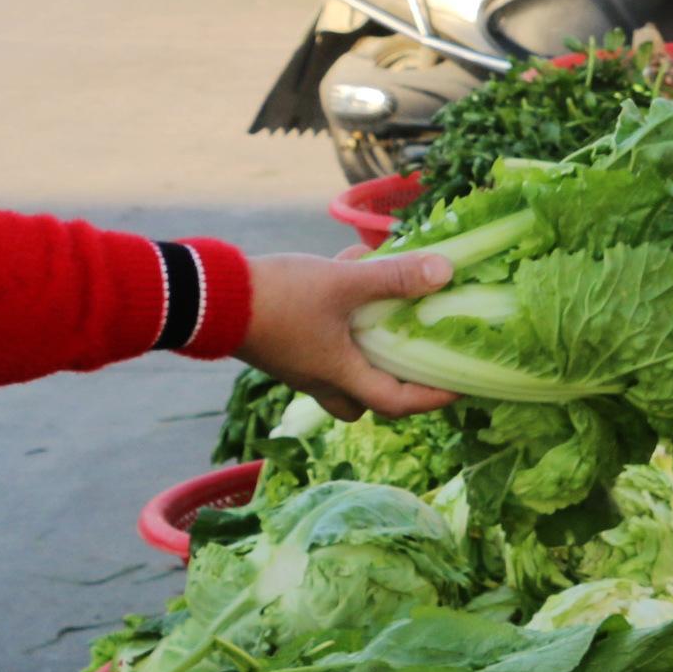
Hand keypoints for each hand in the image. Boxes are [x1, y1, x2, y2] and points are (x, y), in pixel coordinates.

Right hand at [237, 248, 458, 419]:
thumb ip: (394, 277)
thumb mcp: (343, 282)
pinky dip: (341, 315)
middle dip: (393, 384)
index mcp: (339, 374)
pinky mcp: (282, 341)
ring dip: (365, 346)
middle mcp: (319, 377)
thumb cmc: (277, 298)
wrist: (209, 297)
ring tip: (384, 303)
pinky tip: (347, 269)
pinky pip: (321, 340)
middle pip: (364, 400)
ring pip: (341, 370)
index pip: (398, 402)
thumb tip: (446, 272)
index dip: (435, 397)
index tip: (463, 386)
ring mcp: (297, 362)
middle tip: (418, 357)